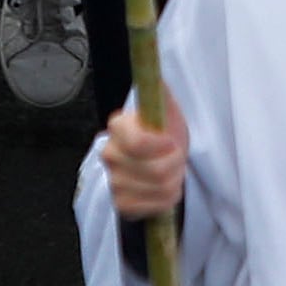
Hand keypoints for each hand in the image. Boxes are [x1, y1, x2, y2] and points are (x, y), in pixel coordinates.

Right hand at [102, 97, 188, 220]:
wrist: (161, 159)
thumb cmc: (165, 131)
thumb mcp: (167, 109)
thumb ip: (161, 93)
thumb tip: (156, 78)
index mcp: (119, 126)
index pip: (137, 143)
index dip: (162, 145)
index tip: (172, 142)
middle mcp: (109, 153)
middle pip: (155, 170)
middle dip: (176, 164)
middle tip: (176, 157)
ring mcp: (113, 181)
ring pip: (158, 189)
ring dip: (174, 181)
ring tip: (172, 171)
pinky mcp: (121, 203)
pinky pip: (152, 207)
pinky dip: (167, 199)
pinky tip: (165, 188)